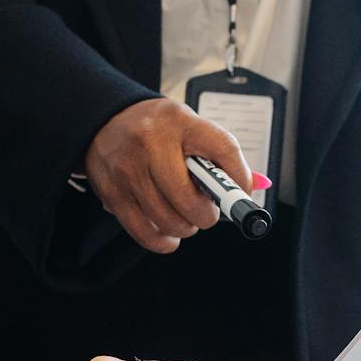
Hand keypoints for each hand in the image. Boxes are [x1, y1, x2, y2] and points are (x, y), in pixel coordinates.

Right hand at [86, 98, 257, 252]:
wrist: (105, 120)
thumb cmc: (157, 129)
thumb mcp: (190, 127)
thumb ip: (222, 156)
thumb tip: (256, 186)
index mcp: (179, 122)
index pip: (223, 148)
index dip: (237, 179)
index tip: (240, 194)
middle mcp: (150, 143)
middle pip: (189, 198)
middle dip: (205, 215)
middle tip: (205, 212)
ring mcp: (129, 170)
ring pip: (169, 220)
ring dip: (185, 228)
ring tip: (185, 217)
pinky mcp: (113, 193)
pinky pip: (145, 232)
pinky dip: (163, 241)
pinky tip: (169, 234)